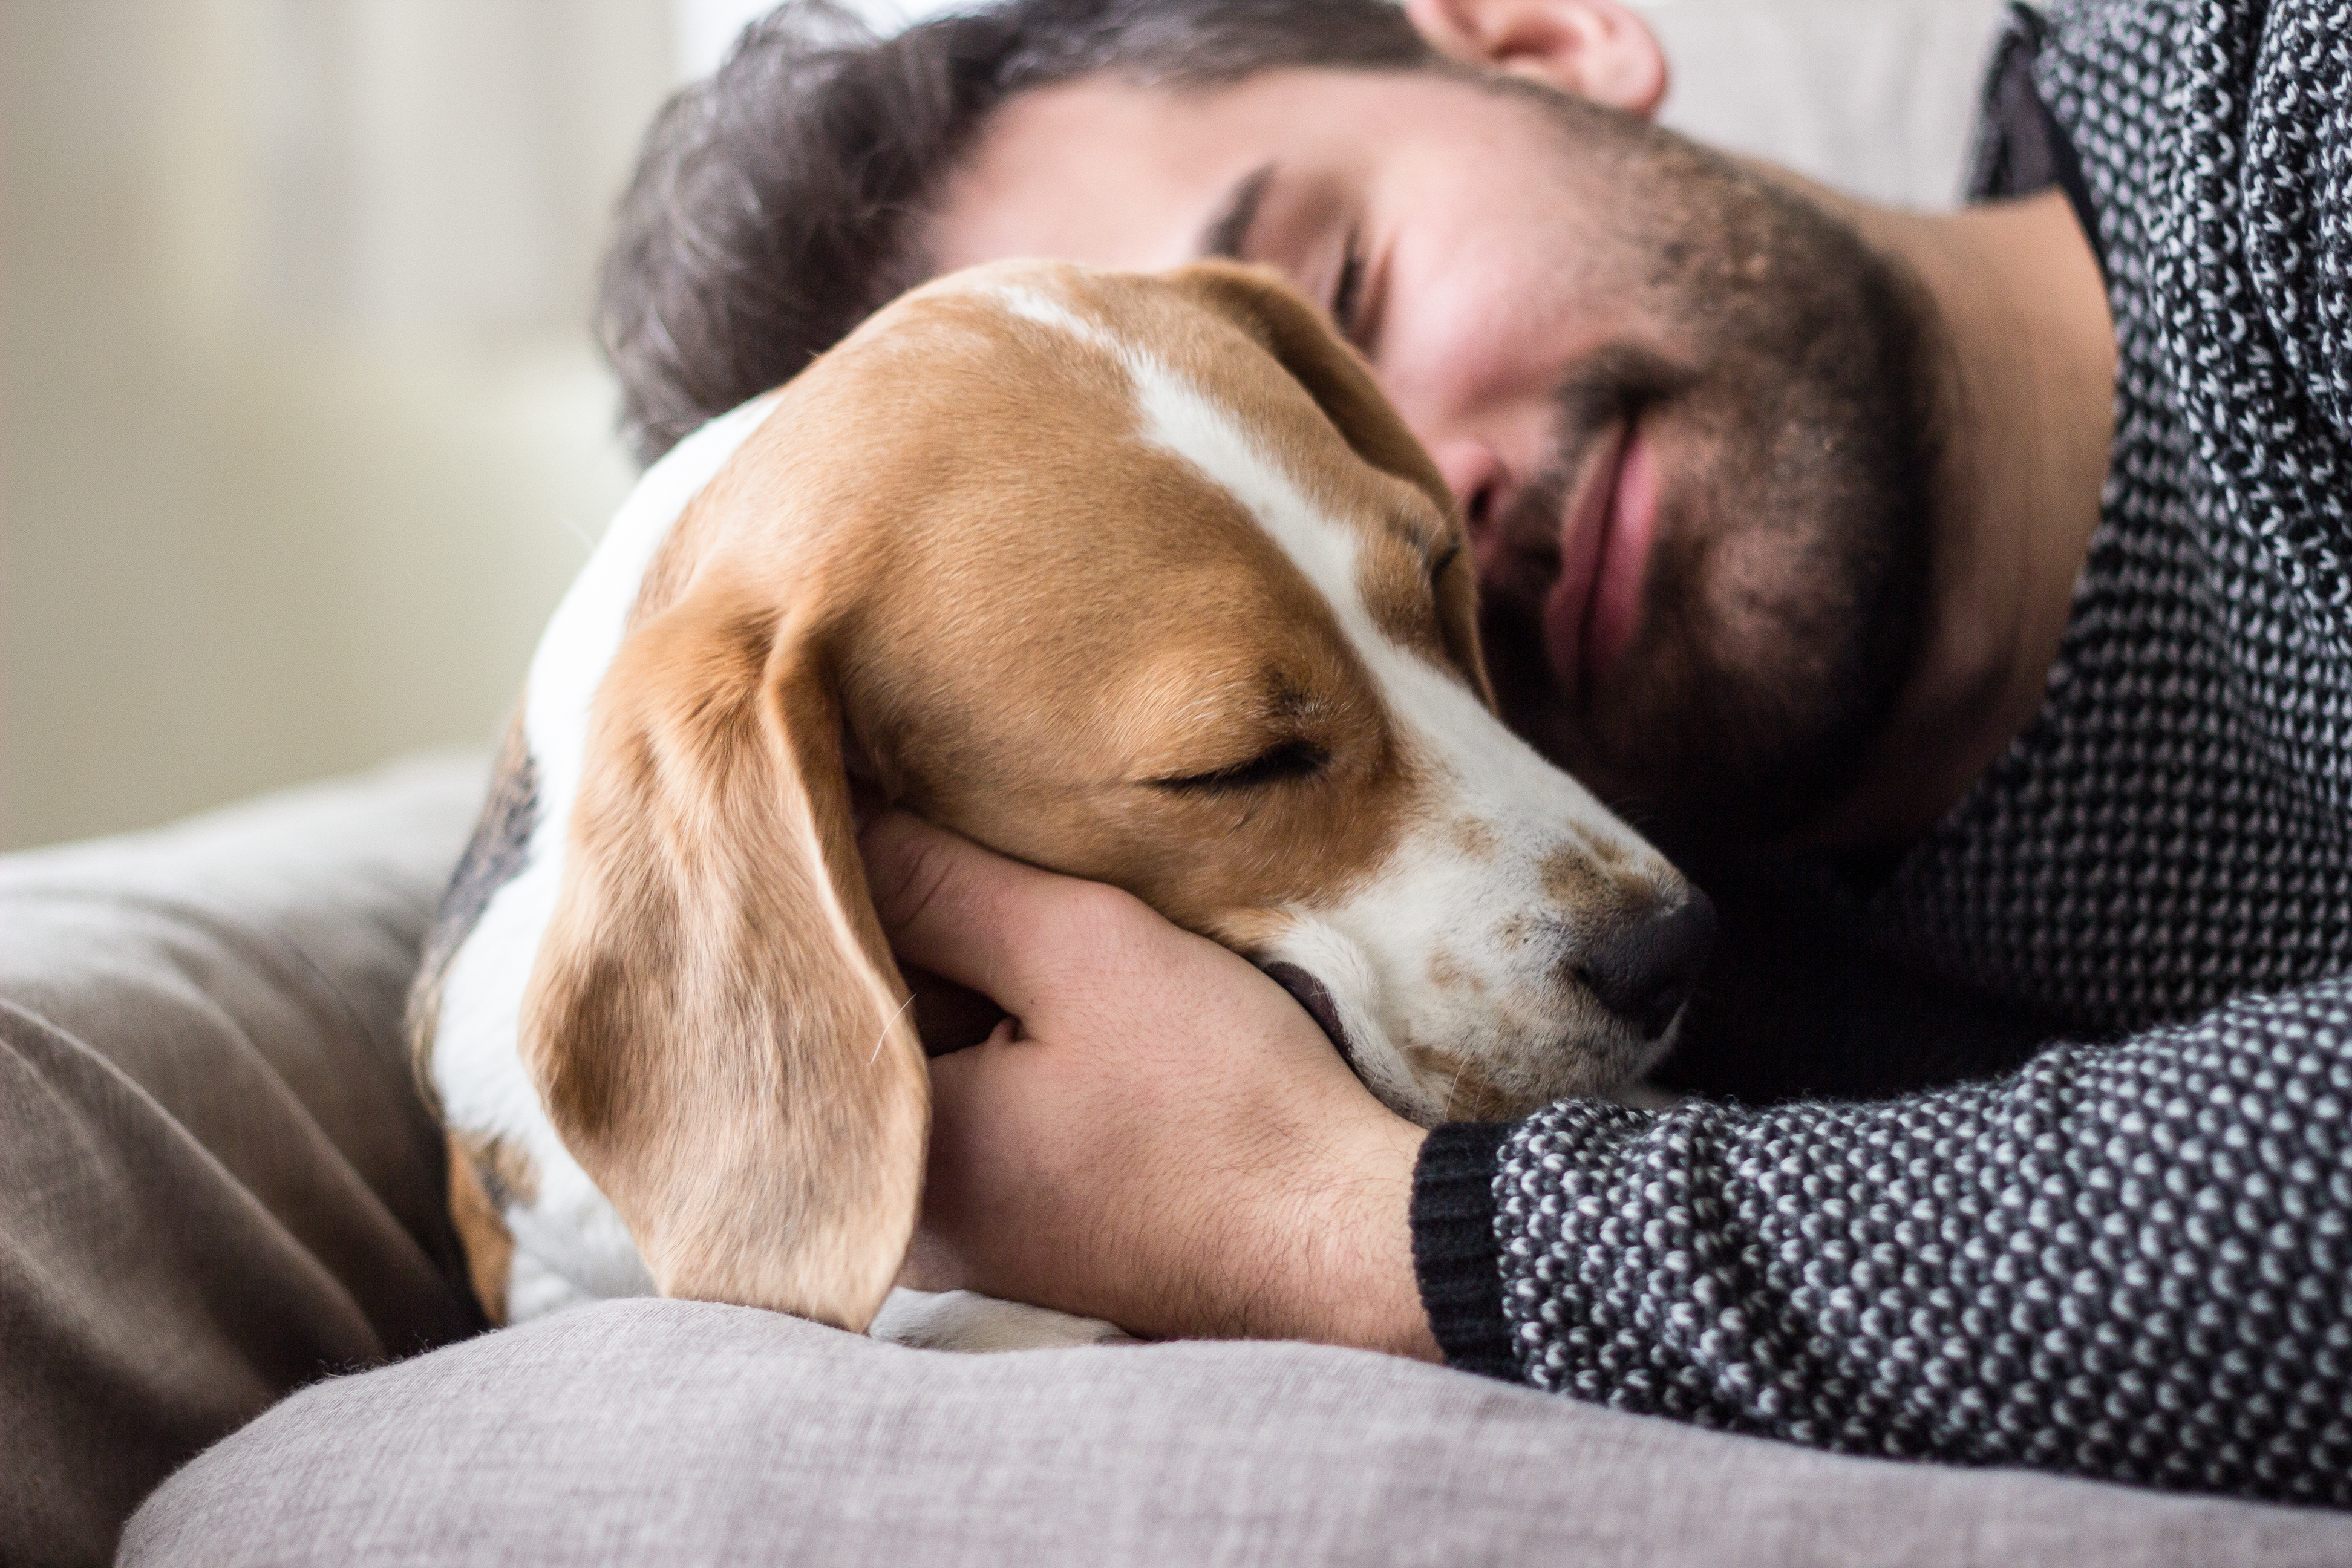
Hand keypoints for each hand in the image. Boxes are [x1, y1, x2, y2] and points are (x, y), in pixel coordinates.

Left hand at [860, 811, 1438, 1358]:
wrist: (1347, 1243)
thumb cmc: (1223, 1107)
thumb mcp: (1081, 953)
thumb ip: (939, 882)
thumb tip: (815, 806)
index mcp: (884, 1157)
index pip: (808, 979)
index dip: (836, 875)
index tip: (859, 792)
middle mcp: (893, 1217)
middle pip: (856, 1025)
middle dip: (893, 931)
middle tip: (934, 831)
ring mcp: (954, 1236)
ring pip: (916, 1061)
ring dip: (950, 982)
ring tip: (1001, 898)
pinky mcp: (1014, 1232)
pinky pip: (964, 1106)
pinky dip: (988, 1041)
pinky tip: (1045, 990)